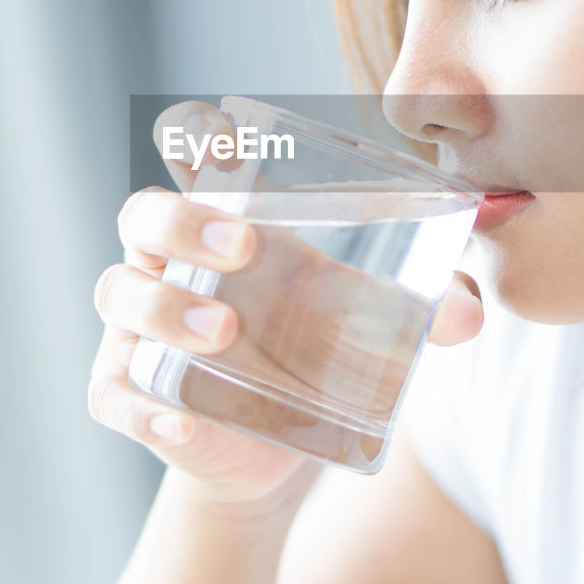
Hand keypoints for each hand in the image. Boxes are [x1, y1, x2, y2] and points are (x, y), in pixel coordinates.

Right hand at [88, 100, 483, 508]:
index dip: (197, 139)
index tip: (225, 132)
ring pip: (120, 296)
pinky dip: (140, 406)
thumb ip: (415, 307)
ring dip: (164, 309)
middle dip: (182, 221)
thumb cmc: (309, 352)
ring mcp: (138, 328)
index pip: (195, 165)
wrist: (273, 451)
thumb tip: (471, 313)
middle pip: (143, 216)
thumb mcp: (358, 321)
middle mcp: (167, 263)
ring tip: (224, 333)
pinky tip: (177, 421)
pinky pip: (112, 392)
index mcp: (220, 225)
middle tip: (242, 243)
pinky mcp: (128, 393)